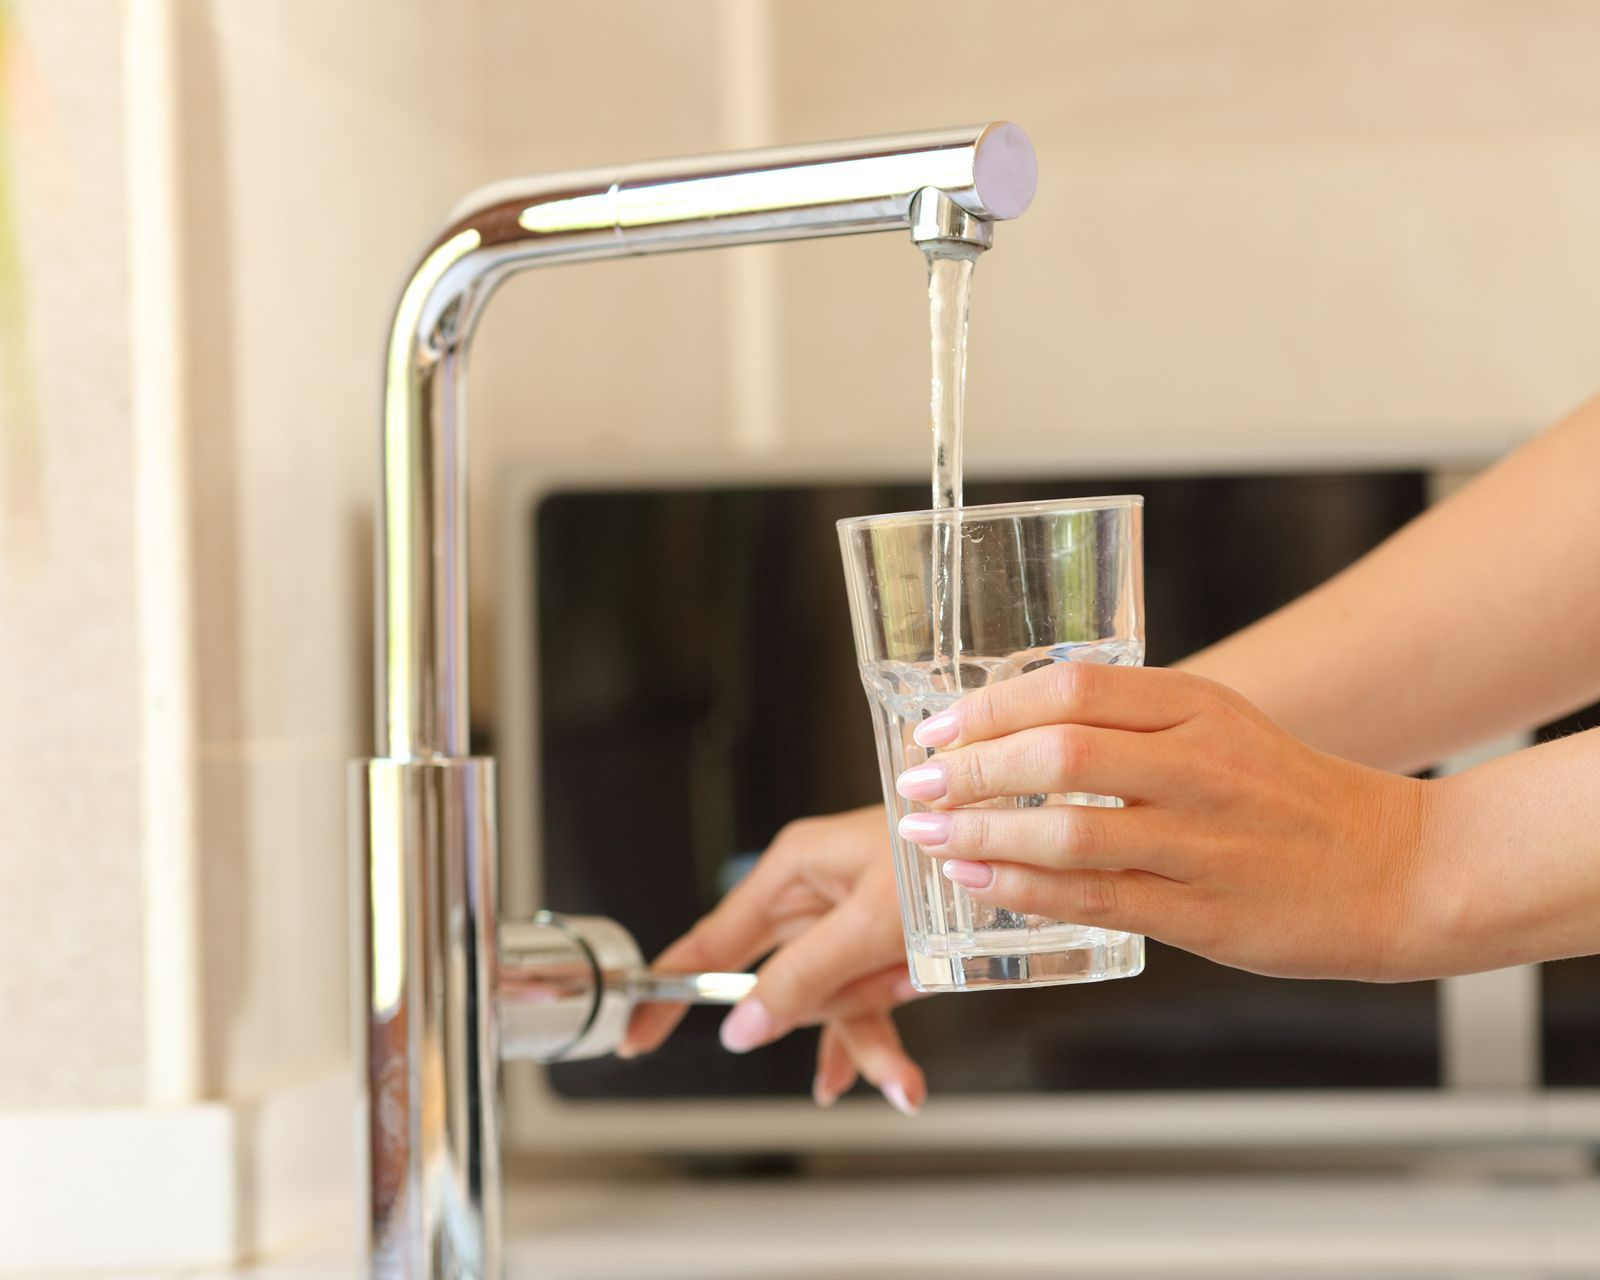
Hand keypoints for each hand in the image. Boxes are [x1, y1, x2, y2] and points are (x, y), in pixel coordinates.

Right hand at [618, 806, 927, 1113]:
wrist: (1021, 834)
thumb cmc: (944, 853)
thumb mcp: (870, 922)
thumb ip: (803, 976)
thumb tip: (742, 1026)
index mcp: (792, 871)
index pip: (709, 941)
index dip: (669, 990)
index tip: (634, 1035)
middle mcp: (815, 895)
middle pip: (783, 984)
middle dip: (823, 1020)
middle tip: (862, 1023)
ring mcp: (849, 921)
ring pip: (831, 1002)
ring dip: (866, 1039)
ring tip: (903, 1079)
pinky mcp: (883, 940)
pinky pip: (866, 1001)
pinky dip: (882, 1039)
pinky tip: (897, 1080)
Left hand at [894, 662, 1435, 981]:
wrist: (1398, 869)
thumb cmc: (1289, 797)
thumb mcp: (1220, 726)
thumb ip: (1130, 721)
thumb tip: (1014, 727)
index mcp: (1199, 706)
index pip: (1072, 687)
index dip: (990, 707)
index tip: (937, 727)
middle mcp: (1200, 766)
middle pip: (1060, 753)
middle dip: (970, 767)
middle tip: (916, 780)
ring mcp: (1203, 842)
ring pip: (1069, 831)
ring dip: (983, 830)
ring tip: (928, 833)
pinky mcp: (1204, 912)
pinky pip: (1095, 898)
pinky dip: (1024, 887)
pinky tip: (978, 879)